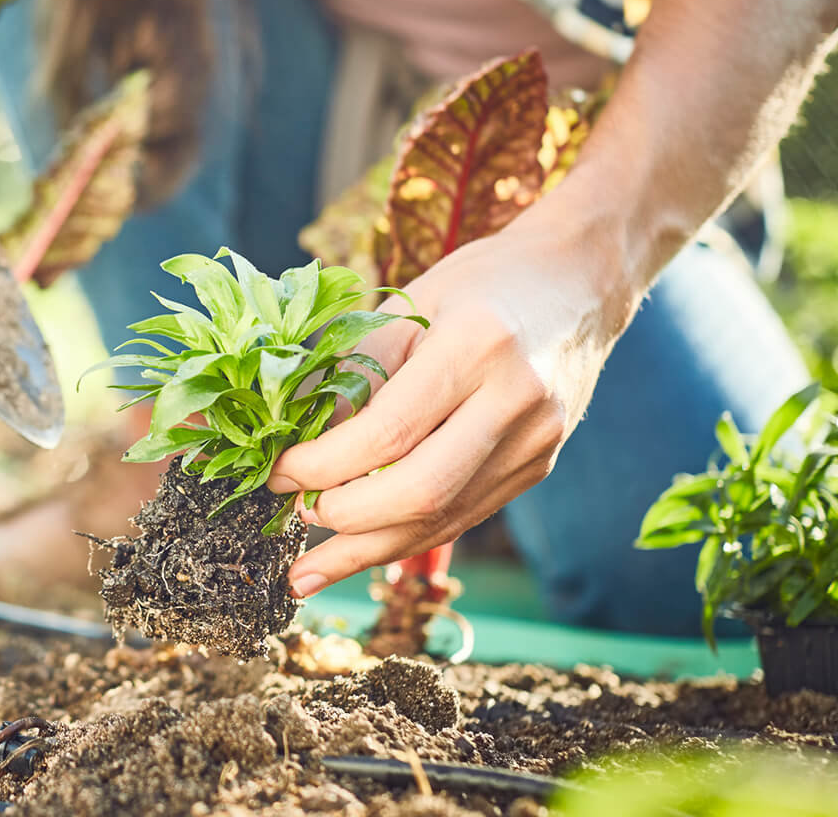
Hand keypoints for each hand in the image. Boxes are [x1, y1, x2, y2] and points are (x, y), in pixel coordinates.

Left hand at [265, 211, 637, 597]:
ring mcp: (537, 441)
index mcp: (477, 345)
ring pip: (443, 518)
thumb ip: (353, 372)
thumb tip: (292, 439)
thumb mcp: (406, 305)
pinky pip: (462, 515)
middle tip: (294, 516)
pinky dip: (405, 537)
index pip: (388, 433)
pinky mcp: (538, 466)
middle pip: (421, 491)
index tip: (277, 474)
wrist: (578, 281)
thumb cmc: (478, 284)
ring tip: (308, 575)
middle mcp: (517, 401)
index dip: (323, 466)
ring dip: (368, 552)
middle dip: (346, 517)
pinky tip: (361, 553)